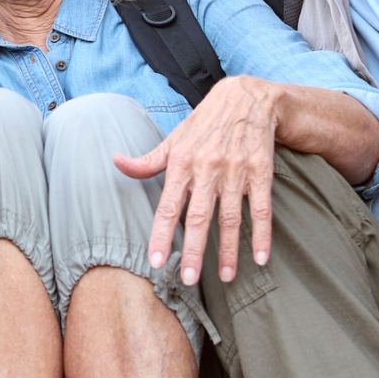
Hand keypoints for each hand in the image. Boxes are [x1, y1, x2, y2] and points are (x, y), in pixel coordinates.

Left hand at [115, 75, 277, 286]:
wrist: (247, 98)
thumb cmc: (204, 124)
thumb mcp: (174, 138)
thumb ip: (147, 160)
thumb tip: (116, 162)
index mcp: (181, 162)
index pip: (168, 206)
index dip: (161, 235)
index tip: (157, 262)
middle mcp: (207, 167)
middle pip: (199, 216)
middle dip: (194, 250)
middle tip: (190, 279)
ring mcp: (235, 170)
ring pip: (231, 217)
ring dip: (229, 250)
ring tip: (227, 277)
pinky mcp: (261, 171)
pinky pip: (261, 208)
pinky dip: (262, 234)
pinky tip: (260, 257)